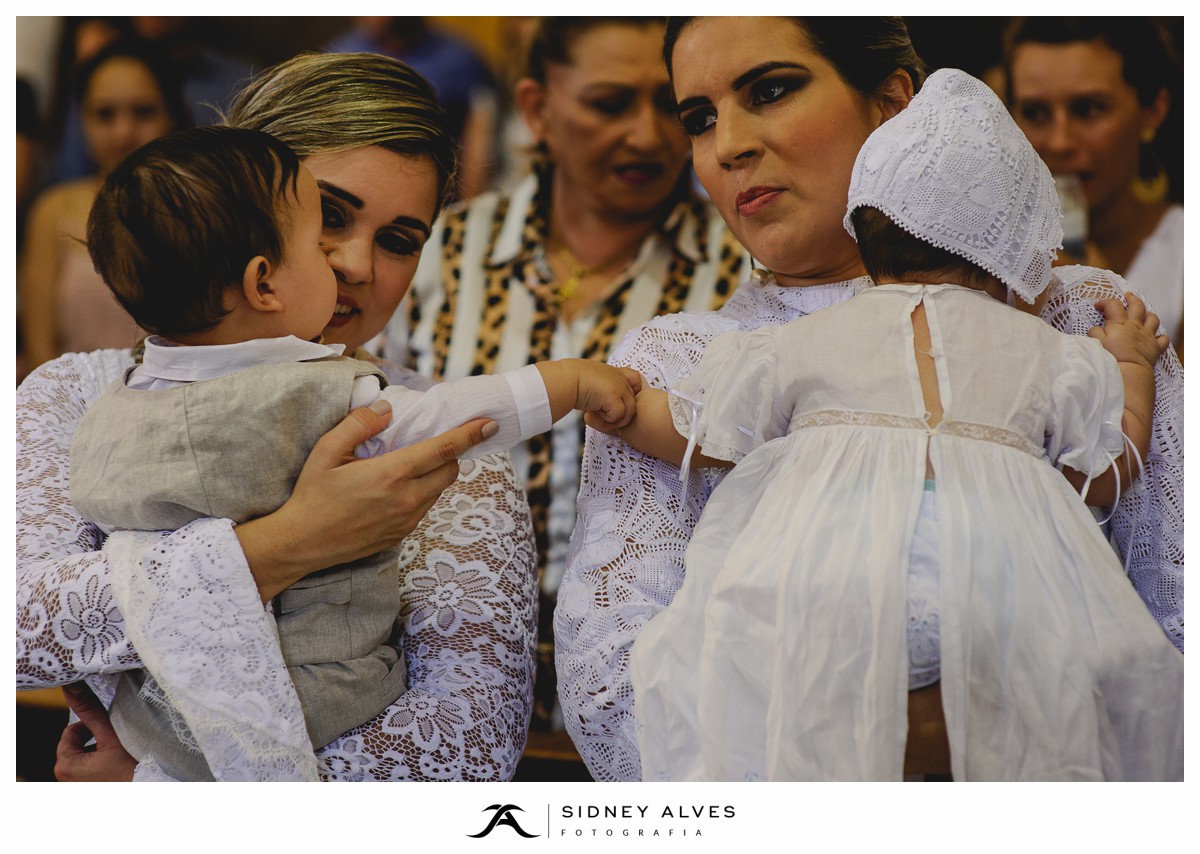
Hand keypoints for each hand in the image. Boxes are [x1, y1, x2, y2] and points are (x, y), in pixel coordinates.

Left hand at [55, 682, 136, 781]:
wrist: (153, 787)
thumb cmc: (131, 766)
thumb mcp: (111, 734)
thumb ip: (90, 710)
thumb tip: (71, 685)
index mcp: (64, 767)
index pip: (70, 732)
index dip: (91, 726)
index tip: (111, 729)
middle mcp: (65, 781)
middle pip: (76, 746)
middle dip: (95, 741)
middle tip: (117, 742)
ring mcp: (78, 788)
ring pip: (86, 758)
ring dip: (100, 753)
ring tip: (120, 756)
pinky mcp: (90, 791)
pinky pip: (91, 772)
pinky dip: (103, 766)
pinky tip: (120, 768)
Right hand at [237, 403, 497, 599]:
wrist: (302, 543)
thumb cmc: (312, 494)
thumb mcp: (326, 451)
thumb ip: (359, 425)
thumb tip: (387, 409)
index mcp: (392, 474)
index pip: (443, 450)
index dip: (470, 435)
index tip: (489, 423)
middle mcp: (407, 499)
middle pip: (450, 470)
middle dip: (452, 453)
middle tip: (440, 440)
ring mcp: (406, 520)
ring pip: (439, 490)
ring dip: (435, 473)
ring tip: (412, 462)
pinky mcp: (401, 535)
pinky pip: (424, 507)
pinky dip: (422, 492)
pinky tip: (398, 486)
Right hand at [576, 364, 640, 429]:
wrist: (565, 379)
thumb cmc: (571, 381)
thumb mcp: (591, 381)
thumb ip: (603, 389)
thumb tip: (602, 405)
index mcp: (615, 373)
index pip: (636, 379)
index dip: (633, 392)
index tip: (618, 401)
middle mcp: (621, 379)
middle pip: (633, 404)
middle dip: (620, 416)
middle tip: (603, 418)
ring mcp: (620, 387)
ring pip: (629, 413)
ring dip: (614, 421)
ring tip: (598, 417)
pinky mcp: (615, 396)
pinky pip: (618, 416)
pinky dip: (606, 420)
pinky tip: (593, 413)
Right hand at [1088, 291, 1168, 370]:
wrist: (1129, 370)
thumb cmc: (1111, 356)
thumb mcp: (1095, 341)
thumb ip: (1095, 331)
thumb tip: (1097, 328)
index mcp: (1120, 323)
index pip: (1113, 304)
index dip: (1105, 302)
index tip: (1098, 306)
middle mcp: (1135, 326)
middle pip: (1137, 306)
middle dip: (1132, 298)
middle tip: (1128, 295)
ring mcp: (1147, 336)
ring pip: (1153, 319)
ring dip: (1148, 315)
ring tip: (1144, 315)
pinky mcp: (1155, 348)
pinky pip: (1163, 339)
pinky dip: (1160, 336)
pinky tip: (1156, 337)